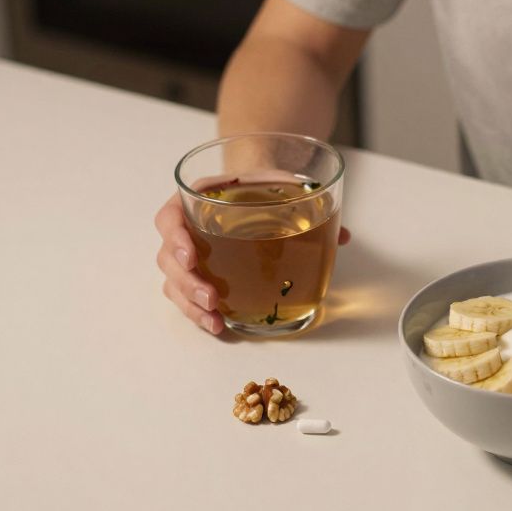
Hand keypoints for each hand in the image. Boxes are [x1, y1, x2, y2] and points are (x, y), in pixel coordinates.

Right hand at [153, 194, 350, 333]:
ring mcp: (190, 255)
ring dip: (191, 304)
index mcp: (197, 199)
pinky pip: (188, 297)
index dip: (175, 237)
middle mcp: (186, 227)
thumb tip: (343, 236)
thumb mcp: (284, 185)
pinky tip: (217, 324)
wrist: (260, 190)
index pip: (170, 218)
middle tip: (211, 297)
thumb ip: (309, 203)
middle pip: (168, 258)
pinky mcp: (199, 276)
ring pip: (174, 283)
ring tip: (214, 319)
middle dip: (187, 282)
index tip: (190, 255)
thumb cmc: (264, 187)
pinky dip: (200, 313)